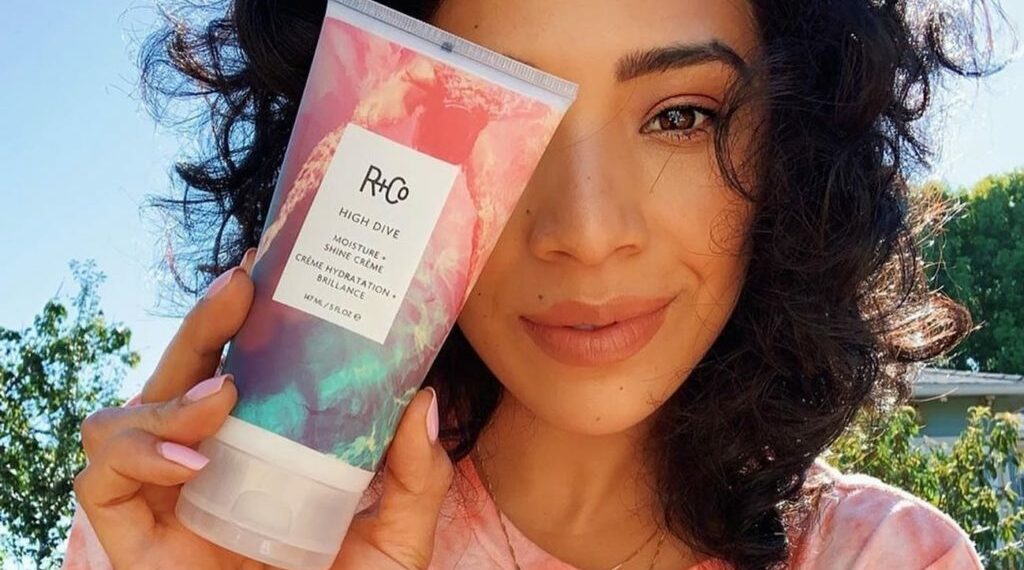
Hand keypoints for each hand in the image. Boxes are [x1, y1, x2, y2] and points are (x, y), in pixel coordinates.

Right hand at [73, 248, 454, 568]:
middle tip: (242, 282)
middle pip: (180, 377)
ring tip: (222, 394)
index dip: (245, 321)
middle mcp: (206, 467)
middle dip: (202, 324)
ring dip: (168, 392)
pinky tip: (190, 460)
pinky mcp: (135, 541)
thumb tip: (424, 400)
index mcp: (259, 455)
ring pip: (126, 416)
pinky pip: (100, 481)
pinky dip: (135, 455)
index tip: (274, 268)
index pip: (238, 374)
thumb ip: (415, 479)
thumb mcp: (397, 541)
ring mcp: (164, 501)